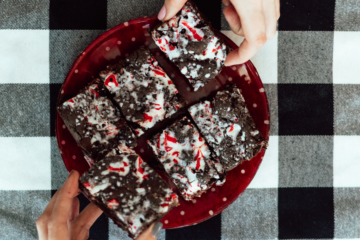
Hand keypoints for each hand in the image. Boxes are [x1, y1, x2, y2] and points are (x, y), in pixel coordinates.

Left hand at [36, 170, 160, 239]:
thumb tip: (154, 226)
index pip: (57, 220)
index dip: (65, 195)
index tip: (75, 176)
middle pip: (50, 218)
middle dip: (65, 195)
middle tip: (79, 179)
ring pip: (59, 225)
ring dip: (75, 206)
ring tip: (91, 192)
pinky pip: (71, 233)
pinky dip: (81, 218)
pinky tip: (95, 210)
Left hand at [157, 0, 279, 65]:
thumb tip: (165, 16)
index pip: (256, 38)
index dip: (243, 55)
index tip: (227, 60)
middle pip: (267, 31)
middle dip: (246, 38)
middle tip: (225, 25)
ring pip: (270, 16)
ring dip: (249, 19)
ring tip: (229, 3)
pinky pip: (269, 1)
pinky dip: (254, 5)